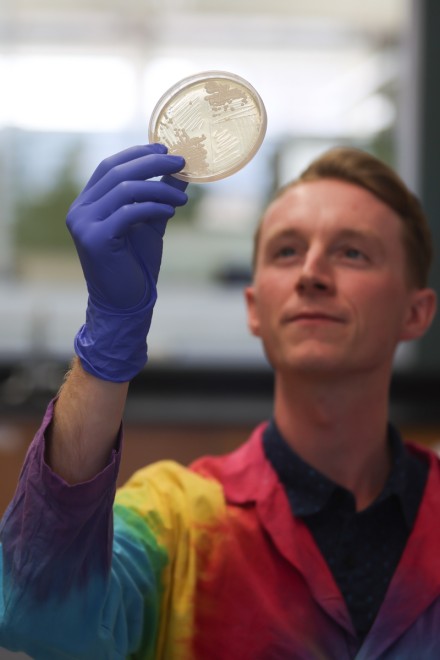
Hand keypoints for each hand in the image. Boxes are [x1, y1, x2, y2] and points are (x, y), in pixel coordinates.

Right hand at [67, 143, 187, 381]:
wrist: (125, 302)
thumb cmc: (135, 264)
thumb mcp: (149, 223)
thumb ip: (158, 196)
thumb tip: (179, 170)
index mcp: (87, 203)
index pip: (109, 166)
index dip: (137, 154)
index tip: (165, 148)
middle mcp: (79, 210)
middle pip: (117, 172)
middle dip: (152, 164)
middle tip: (181, 163)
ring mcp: (83, 224)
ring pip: (124, 189)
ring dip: (159, 188)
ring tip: (182, 197)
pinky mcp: (94, 239)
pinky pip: (128, 212)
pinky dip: (153, 207)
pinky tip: (171, 210)